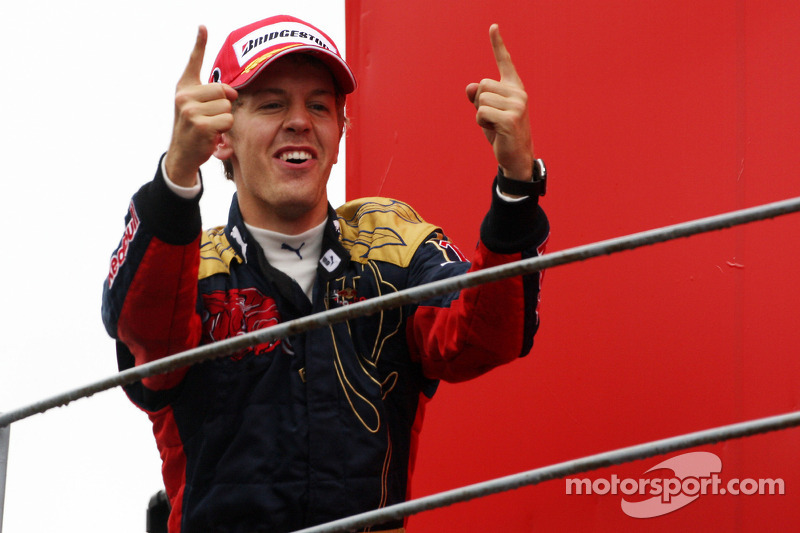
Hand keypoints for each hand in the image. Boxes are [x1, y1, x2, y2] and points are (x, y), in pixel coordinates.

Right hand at [165, 26, 237, 186]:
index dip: (200, 43)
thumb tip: (232, 93)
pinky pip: (227, 120)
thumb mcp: (198, 108)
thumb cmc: (195, 129)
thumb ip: (212, 95)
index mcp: (185, 88)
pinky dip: (225, 130)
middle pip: (223, 90)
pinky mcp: (199, 124)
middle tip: (211, 118)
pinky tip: (211, 135)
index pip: (194, 61)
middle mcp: (184, 96)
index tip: (203, 26)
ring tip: (210, 127)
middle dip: (225, 105)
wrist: (183, 154)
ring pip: (227, 107)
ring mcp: (190, 110)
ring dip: (224, 120)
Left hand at [466, 24, 533, 180]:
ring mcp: (517, 105)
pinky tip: (496, 131)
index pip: (504, 62)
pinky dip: (482, 124)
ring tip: (494, 125)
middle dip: (480, 102)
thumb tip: (470, 87)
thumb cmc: (501, 133)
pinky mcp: (511, 119)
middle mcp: (519, 93)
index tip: (493, 26)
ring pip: (480, 100)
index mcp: (514, 88)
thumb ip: (478, 98)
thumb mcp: (487, 112)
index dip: (497, 44)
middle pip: (482, 85)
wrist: (515, 156)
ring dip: (481, 115)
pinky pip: (481, 113)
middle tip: (493, 118)